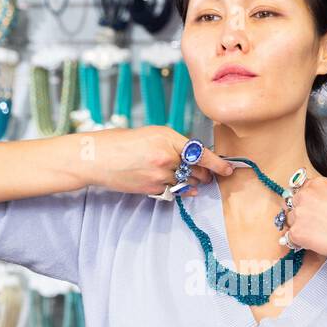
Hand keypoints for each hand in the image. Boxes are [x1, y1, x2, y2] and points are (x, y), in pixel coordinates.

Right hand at [74, 126, 234, 196]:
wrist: (97, 158)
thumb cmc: (122, 142)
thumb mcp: (152, 134)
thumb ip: (174, 144)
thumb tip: (195, 156)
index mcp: (168, 138)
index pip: (201, 153)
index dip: (218, 164)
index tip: (228, 169)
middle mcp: (166, 157)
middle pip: (198, 171)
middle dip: (206, 174)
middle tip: (209, 175)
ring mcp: (160, 175)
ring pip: (188, 183)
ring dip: (193, 183)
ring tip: (190, 179)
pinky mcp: (152, 189)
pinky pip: (174, 192)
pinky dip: (179, 189)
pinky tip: (177, 186)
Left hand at [282, 175, 326, 283]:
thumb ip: (322, 197)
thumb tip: (310, 206)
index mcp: (318, 183)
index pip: (301, 188)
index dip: (307, 201)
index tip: (314, 210)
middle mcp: (305, 194)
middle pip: (292, 203)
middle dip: (301, 213)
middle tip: (317, 224)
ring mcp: (299, 212)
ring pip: (290, 220)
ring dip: (300, 227)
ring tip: (319, 234)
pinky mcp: (296, 231)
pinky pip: (290, 237)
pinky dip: (300, 242)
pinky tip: (316, 242)